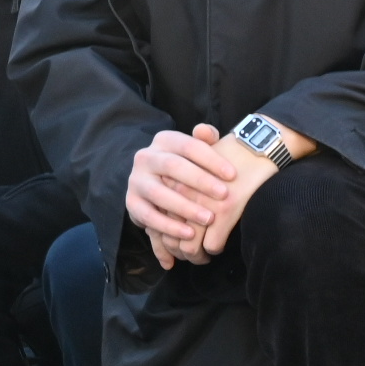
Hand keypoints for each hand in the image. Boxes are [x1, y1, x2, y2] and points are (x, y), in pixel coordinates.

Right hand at [128, 124, 241, 265]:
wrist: (156, 184)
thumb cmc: (188, 167)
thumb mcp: (196, 152)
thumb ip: (205, 140)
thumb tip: (205, 131)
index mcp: (164, 140)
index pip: (188, 145)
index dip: (211, 159)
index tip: (233, 175)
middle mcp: (146, 157)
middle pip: (172, 166)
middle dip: (200, 181)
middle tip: (224, 195)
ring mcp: (136, 180)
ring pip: (158, 193)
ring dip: (185, 207)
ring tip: (208, 218)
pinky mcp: (132, 203)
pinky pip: (148, 216)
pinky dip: (169, 226)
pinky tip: (189, 234)